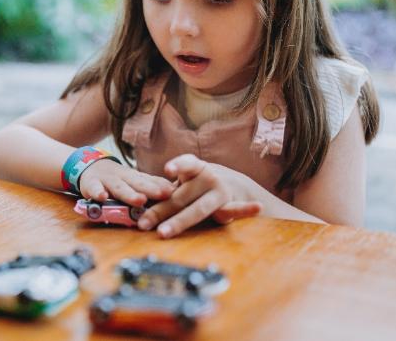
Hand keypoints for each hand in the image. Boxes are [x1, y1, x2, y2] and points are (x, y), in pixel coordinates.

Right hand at [79, 159, 174, 206]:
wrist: (90, 166)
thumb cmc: (118, 179)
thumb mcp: (135, 181)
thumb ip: (151, 185)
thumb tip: (175, 192)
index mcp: (136, 178)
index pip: (151, 181)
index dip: (163, 186)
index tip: (174, 192)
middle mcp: (124, 177)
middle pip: (138, 183)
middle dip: (152, 189)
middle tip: (165, 195)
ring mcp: (107, 180)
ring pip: (119, 187)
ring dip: (129, 194)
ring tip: (140, 200)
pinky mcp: (90, 184)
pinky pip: (93, 188)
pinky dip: (97, 192)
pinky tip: (101, 197)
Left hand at [137, 154, 262, 237]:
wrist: (233, 185)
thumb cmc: (197, 185)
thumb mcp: (185, 182)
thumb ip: (166, 193)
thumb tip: (138, 210)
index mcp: (194, 167)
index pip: (185, 163)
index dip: (177, 167)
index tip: (168, 171)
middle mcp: (207, 176)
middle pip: (180, 195)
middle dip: (160, 211)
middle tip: (143, 223)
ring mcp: (219, 191)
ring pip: (197, 208)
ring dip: (179, 221)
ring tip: (164, 232)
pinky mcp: (230, 205)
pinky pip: (236, 210)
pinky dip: (245, 209)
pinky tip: (256, 208)